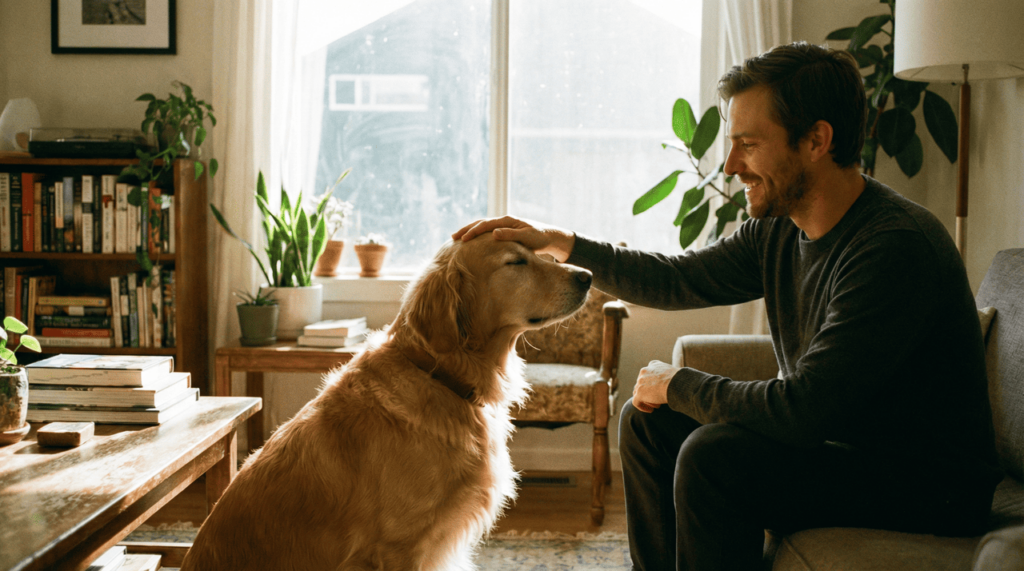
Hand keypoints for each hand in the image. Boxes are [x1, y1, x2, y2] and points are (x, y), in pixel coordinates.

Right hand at [452, 216, 575, 262]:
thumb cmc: (539, 238)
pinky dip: (477, 235)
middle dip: (466, 229)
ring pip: (482, 226)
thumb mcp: (526, 237)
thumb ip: (510, 235)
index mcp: (507, 221)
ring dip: (470, 231)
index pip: (485, 224)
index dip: (473, 231)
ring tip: (457, 238)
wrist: (550, 238)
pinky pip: (487, 232)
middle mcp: (504, 221)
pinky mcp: (505, 232)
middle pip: (480, 223)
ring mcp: (504, 226)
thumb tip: (493, 233)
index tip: (463, 239)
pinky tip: (471, 242)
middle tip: (453, 237)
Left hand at [632, 360, 678, 412]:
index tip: (657, 390)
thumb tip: (670, 384)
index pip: (647, 373)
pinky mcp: (639, 393)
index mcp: (653, 365)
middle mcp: (644, 371)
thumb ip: (666, 376)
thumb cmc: (680, 381)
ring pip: (639, 393)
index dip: (651, 383)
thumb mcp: (673, 374)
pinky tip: (651, 410)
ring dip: (647, 400)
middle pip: (642, 384)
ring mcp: (640, 382)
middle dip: (648, 392)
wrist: (677, 384)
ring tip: (657, 406)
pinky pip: (636, 402)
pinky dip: (642, 407)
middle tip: (658, 400)